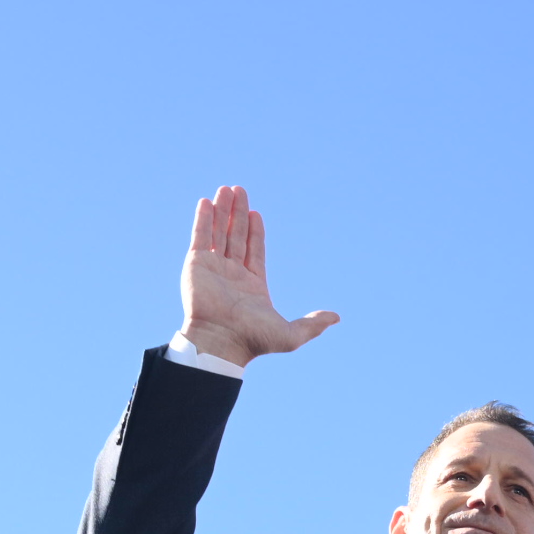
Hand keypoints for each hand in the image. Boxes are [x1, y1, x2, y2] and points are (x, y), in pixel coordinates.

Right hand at [177, 184, 340, 366]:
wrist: (222, 343)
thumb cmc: (254, 341)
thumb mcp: (291, 334)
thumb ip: (312, 324)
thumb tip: (337, 318)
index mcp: (253, 285)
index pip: (254, 250)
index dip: (255, 232)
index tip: (256, 213)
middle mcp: (232, 275)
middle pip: (236, 236)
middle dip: (238, 214)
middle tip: (240, 190)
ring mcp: (213, 268)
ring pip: (218, 233)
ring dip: (222, 211)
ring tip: (226, 189)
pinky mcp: (196, 264)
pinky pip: (200, 237)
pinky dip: (203, 220)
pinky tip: (206, 202)